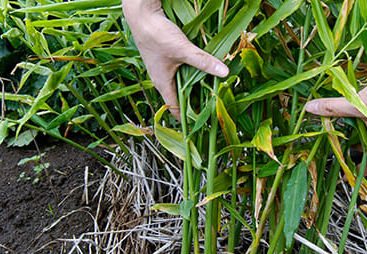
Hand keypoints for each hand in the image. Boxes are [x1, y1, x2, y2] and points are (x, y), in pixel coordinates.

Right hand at [122, 0, 228, 118]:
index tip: (203, 125)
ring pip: (180, 85)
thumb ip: (203, 62)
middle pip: (180, 99)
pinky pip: (179, 74)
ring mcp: (162, 70)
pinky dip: (190, 76)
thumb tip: (225, 72)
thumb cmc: (156, 34)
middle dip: (195, 104)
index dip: (188, 120)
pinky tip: (202, 71)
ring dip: (194, 89)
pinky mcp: (165, 60)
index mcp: (162, 84)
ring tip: (212, 91)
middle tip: (213, 107)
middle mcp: (161, 80)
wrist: (142, 15)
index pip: (175, 110)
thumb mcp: (183, 50)